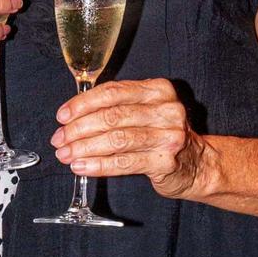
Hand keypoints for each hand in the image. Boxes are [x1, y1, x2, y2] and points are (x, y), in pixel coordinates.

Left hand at [50, 78, 208, 199]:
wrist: (198, 164)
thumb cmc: (161, 134)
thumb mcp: (145, 111)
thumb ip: (117, 106)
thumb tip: (72, 117)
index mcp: (158, 89)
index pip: (112, 92)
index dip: (82, 103)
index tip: (62, 116)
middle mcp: (166, 109)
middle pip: (112, 115)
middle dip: (79, 128)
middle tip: (59, 139)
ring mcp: (168, 135)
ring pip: (116, 139)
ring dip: (84, 148)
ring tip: (66, 155)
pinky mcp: (165, 161)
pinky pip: (124, 162)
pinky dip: (98, 165)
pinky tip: (82, 167)